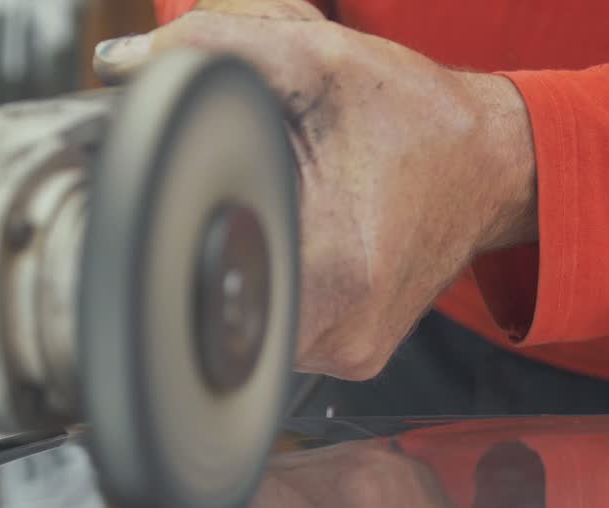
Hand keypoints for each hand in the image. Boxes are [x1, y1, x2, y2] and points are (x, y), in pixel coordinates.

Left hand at [95, 1, 536, 379]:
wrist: (489, 165)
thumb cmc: (411, 117)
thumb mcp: (315, 59)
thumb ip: (214, 46)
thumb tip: (119, 64)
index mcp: (332, 259)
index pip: (203, 272)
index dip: (173, 233)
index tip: (175, 206)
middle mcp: (342, 326)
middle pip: (219, 304)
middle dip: (207, 248)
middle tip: (227, 201)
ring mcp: (349, 352)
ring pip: (249, 328)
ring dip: (242, 274)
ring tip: (271, 222)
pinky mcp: (356, 359)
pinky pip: (286, 335)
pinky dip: (275, 291)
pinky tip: (297, 249)